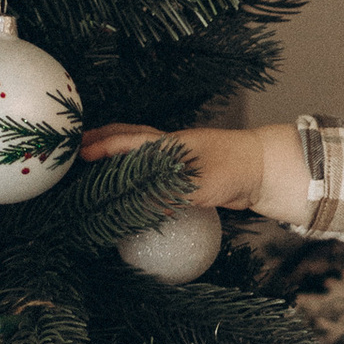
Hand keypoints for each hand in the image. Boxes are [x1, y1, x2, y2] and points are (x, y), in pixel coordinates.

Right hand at [79, 121, 267, 213]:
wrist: (264, 170)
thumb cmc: (231, 170)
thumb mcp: (196, 186)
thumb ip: (166, 194)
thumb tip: (137, 206)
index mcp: (167, 144)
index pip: (126, 142)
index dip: (102, 148)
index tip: (79, 153)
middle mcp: (170, 146)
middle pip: (130, 137)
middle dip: (104, 140)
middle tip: (81, 148)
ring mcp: (181, 157)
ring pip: (142, 152)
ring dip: (121, 155)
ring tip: (102, 166)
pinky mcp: (191, 172)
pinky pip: (158, 169)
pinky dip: (141, 171)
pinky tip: (138, 185)